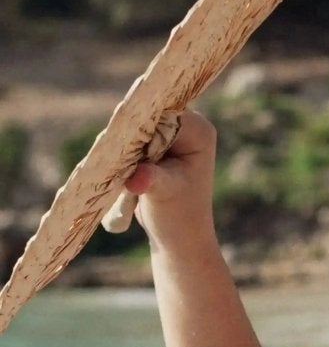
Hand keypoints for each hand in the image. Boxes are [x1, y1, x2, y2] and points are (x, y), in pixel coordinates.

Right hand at [123, 106, 218, 251]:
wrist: (177, 236)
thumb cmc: (179, 217)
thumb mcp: (165, 195)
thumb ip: (152, 179)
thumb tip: (136, 178)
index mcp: (199, 131)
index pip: (163, 111)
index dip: (140, 120)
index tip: (121, 138)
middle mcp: (187, 125)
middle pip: (146, 114)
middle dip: (128, 132)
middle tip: (112, 153)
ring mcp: (169, 132)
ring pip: (133, 125)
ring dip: (119, 143)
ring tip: (114, 164)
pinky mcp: (153, 143)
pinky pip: (127, 137)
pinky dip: (118, 150)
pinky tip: (112, 165)